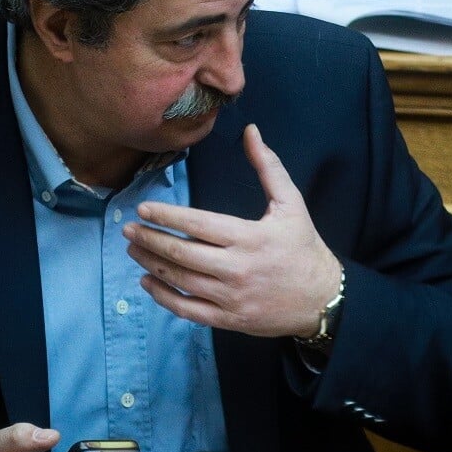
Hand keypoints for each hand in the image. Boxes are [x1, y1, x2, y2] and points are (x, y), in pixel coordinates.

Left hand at [123, 123, 342, 337]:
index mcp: (249, 237)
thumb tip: (250, 131)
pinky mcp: (229, 319)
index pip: (198, 225)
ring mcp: (231, 297)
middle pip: (182, 254)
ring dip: (151, 265)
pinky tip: (147, 283)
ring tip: (133, 248)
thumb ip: (268, 166)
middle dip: (150, 239)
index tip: (143, 209)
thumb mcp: (291, 202)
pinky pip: (188, 310)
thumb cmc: (304, 246)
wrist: (322, 298)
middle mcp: (236, 268)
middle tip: (128, 228)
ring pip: (180, 281)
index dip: (167, 216)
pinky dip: (163, 297)